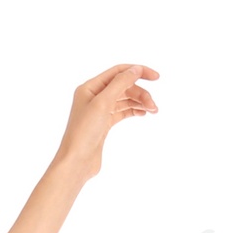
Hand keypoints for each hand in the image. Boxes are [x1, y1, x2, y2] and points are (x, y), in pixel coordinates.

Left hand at [57, 63, 159, 181]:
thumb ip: (120, 83)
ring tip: (153, 111)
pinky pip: (121, 112)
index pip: (118, 72)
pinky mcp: (103, 125)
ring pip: (124, 100)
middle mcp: (93, 97)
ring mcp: (98, 111)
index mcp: (89, 88)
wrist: (76, 163)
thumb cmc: (84, 133)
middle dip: (140, 94)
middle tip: (154, 106)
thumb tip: (136, 69)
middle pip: (123, 87)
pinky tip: (143, 113)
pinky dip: (133, 110)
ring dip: (139, 102)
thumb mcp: (103, 103)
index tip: (156, 77)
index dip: (138, 71)